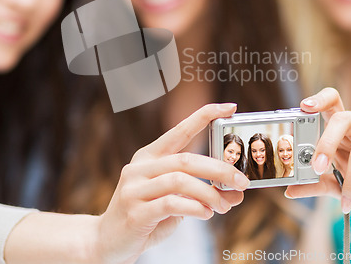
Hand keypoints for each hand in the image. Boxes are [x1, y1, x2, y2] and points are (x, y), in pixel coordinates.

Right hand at [96, 103, 249, 263]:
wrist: (108, 243)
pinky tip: (205, 213)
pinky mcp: (135, 211)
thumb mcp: (176, 202)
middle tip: (242, 182)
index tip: (230, 106)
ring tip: (223, 206)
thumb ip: (203, 193)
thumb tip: (237, 193)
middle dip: (219, 169)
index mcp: (150, 156)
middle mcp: (140, 167)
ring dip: (209, 193)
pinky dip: (195, 207)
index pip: (180, 130)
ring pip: (180, 181)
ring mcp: (134, 188)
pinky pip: (171, 203)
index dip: (204, 116)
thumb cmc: (147, 217)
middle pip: (186, 159)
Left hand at [285, 88, 350, 214]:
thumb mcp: (334, 183)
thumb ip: (314, 183)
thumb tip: (289, 191)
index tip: (304, 106)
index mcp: (342, 125)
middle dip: (326, 144)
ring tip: (346, 202)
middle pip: (342, 119)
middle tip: (317, 168)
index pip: (332, 100)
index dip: (319, 100)